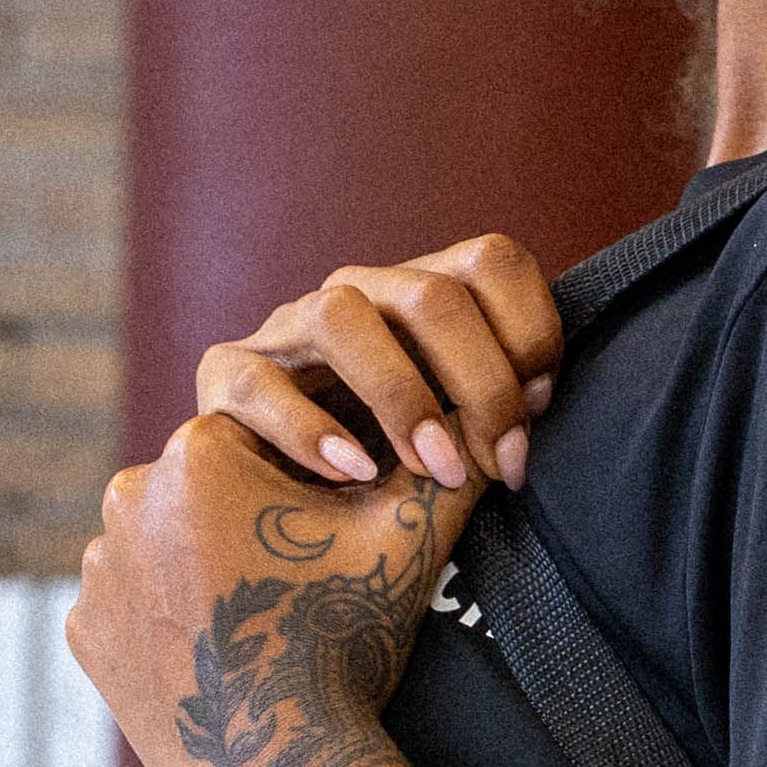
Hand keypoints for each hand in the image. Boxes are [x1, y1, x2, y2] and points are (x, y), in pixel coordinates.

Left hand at [64, 417, 468, 766]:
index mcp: (200, 449)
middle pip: (206, 493)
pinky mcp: (84, 629)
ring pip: (163, 547)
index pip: (262, 443)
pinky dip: (168, 622)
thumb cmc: (346, 638)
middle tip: (300, 587)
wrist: (280, 764)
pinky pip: (132, 607)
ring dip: (203, 570)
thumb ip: (452, 465)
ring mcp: (98, 568)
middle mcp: (128, 493)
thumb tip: (504, 418)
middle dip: (250, 525)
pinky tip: (217, 654)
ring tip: (260, 623)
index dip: (307, 486)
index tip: (332, 533)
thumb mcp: (410, 539)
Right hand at [199, 233, 561, 494]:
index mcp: (421, 292)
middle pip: (430, 295)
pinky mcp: (227, 373)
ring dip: (400, 397)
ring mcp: (287, 328)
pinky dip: (310, 430)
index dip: (531, 330)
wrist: (283, 505)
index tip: (539, 409)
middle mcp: (357, 294)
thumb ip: (497, 406)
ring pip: (340, 315)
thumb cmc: (393, 468)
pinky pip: (259, 383)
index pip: (490, 260)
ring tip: (436, 469)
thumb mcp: (459, 428)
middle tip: (500, 462)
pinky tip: (355, 472)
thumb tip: (538, 405)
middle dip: (480, 384)